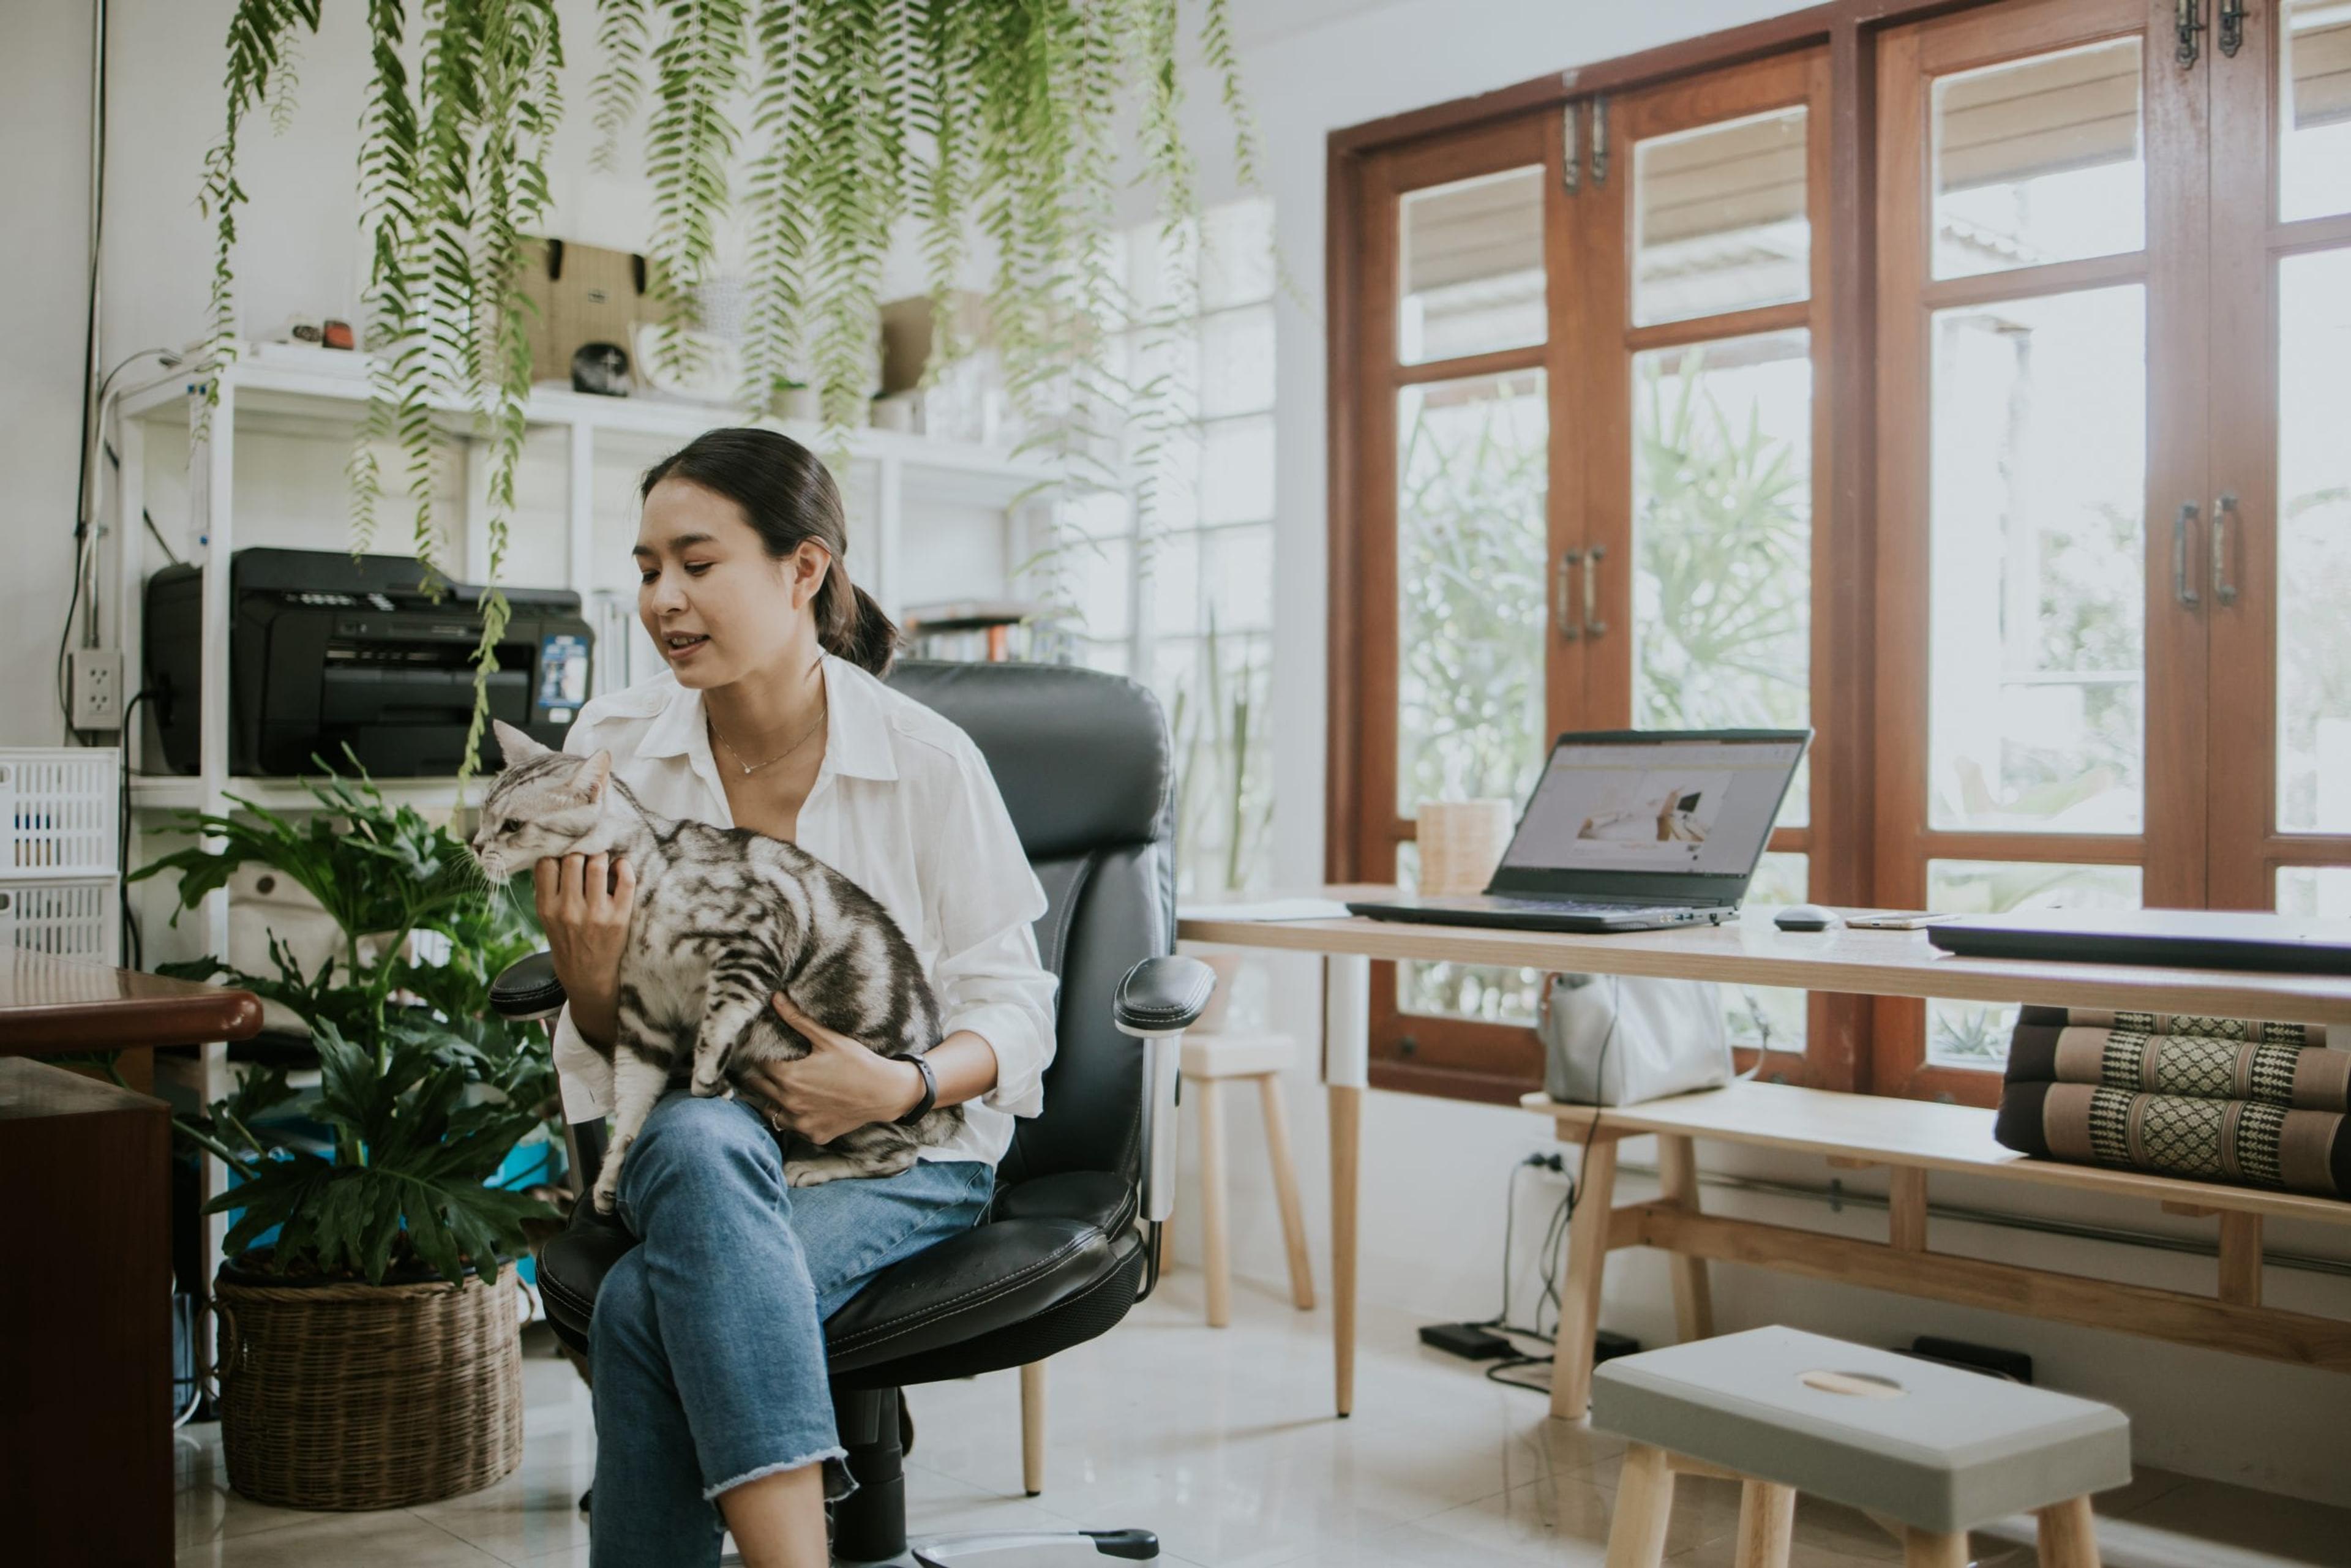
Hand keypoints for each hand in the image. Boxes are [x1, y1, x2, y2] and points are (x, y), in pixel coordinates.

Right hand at [532, 853, 635, 1044]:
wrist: (587, 978)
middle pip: (573, 858)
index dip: (557, 849)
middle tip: (588, 849)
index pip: (547, 863)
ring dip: (602, 854)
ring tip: (603, 857)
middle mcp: (569, 910)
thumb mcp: (547, 918)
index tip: (566, 847)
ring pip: (597, 864)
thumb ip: (548, 888)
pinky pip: (625, 881)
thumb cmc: (567, 941)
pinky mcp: (619, 918)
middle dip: (581, 849)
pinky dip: (624, 867)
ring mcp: (595, 914)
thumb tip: (556, 847)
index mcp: (547, 908)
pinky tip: (620, 866)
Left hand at [745, 992, 925, 1145]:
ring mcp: (802, 1123)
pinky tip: (804, 1105)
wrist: (885, 1092)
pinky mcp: (814, 1135)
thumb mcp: (828, 1039)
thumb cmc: (857, 1062)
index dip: (759, 1056)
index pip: (758, 1065)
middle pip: (759, 1088)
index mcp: (789, 1077)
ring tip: (784, 1088)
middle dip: (761, 1077)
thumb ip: (797, 1020)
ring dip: (773, 1100)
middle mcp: (790, 1103)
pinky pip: (793, 1127)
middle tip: (769, 1068)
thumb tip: (776, 998)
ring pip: (771, 1112)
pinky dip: (795, 1117)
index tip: (762, 1051)